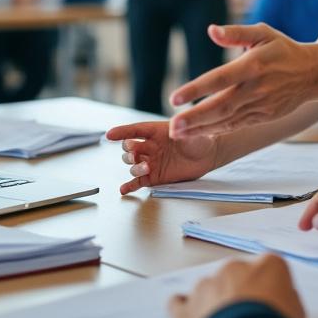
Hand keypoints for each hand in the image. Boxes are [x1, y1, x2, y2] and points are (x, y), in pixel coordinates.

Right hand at [106, 121, 220, 194]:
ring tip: (145, 167)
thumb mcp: (191, 132)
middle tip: (135, 153)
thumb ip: (182, 131)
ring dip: (134, 167)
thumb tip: (175, 128)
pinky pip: (138, 181)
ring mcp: (151, 162)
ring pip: (133, 165)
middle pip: (130, 149)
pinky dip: (130, 186)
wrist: (207, 155)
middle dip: (129, 151)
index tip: (109, 135)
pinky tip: (123, 190)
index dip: (122, 132)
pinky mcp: (155, 176)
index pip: (134, 130)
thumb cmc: (198, 139)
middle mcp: (150, 147)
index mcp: (155, 132)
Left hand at [167, 24, 317, 138]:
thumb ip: (235, 32)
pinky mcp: (264, 116)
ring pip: (227, 120)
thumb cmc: (282, 49)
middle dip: (194, 118)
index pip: (220, 79)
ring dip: (201, 128)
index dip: (196, 90)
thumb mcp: (262, 33)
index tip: (174, 98)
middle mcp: (256, 88)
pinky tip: (198, 133)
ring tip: (177, 133)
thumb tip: (211, 30)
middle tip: (171, 126)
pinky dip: (217, 130)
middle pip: (221, 106)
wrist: (313, 73)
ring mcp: (261, 105)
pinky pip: (237, 126)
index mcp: (253, 65)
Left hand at [168, 255, 304, 317]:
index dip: (269, 288)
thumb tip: (281, 299)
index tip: (269, 303)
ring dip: (215, 305)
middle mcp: (234, 269)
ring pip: (209, 289)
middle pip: (236, 276)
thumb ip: (286, 297)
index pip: (269, 269)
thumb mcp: (296, 313)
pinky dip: (186, 311)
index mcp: (266, 266)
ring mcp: (206, 287)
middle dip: (239, 294)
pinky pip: (180, 303)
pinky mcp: (184, 308)